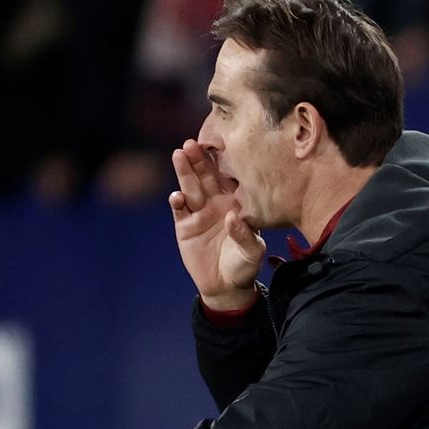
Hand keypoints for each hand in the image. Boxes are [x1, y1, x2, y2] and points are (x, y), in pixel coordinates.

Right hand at [169, 140, 264, 309]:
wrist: (226, 285)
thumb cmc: (244, 265)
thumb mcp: (252, 252)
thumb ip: (244, 234)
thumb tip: (232, 217)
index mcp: (235, 203)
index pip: (227, 177)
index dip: (222, 161)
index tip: (217, 145)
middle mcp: (216, 203)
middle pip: (205, 176)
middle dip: (198, 160)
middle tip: (191, 143)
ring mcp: (198, 213)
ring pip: (190, 187)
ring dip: (184, 172)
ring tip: (178, 155)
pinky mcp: (184, 226)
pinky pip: (179, 210)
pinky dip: (177, 201)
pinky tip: (177, 196)